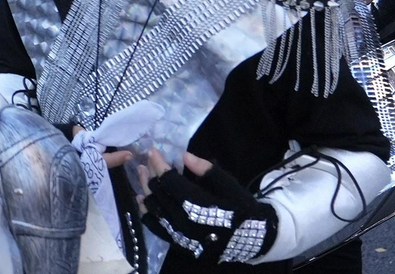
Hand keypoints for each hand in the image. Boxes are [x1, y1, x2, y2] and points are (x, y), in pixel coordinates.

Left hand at [138, 149, 276, 262]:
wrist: (252, 239)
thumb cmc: (242, 209)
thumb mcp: (230, 186)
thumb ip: (207, 170)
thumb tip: (184, 155)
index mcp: (199, 207)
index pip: (170, 182)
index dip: (159, 164)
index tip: (152, 151)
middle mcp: (185, 223)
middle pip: (159, 194)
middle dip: (151, 174)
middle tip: (146, 161)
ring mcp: (180, 236)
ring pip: (153, 210)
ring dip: (144, 189)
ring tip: (141, 174)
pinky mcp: (178, 244)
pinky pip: (155, 227)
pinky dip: (146, 212)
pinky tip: (141, 199)